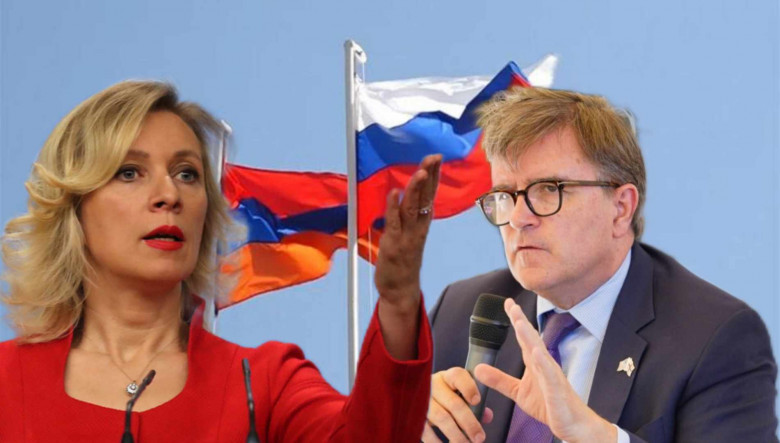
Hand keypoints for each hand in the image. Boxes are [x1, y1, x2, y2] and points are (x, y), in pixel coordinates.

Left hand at [374, 154, 440, 358]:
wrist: (400, 289)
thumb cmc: (403, 259)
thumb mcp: (410, 233)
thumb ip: (410, 215)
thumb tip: (409, 195)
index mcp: (422, 223)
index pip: (430, 194)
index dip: (434, 176)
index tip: (437, 157)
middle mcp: (418, 228)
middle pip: (425, 197)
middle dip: (429, 176)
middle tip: (434, 157)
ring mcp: (407, 236)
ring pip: (412, 208)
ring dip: (416, 190)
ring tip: (420, 172)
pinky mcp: (394, 245)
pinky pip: (394, 223)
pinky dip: (393, 207)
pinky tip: (394, 192)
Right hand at [422, 367, 492, 442]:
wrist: (417, 398)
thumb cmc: (445, 397)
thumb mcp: (458, 394)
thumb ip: (474, 404)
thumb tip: (487, 416)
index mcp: (447, 377)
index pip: (457, 376)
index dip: (468, 387)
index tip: (477, 401)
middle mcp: (433, 386)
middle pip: (454, 403)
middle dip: (469, 423)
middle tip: (479, 438)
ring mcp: (422, 400)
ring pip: (441, 418)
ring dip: (456, 435)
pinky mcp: (414, 415)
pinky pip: (426, 430)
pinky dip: (437, 441)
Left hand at [474, 298, 615, 442]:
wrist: (571, 424)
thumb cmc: (549, 405)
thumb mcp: (517, 392)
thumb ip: (499, 380)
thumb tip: (478, 369)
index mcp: (535, 363)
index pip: (524, 338)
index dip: (516, 320)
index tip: (507, 303)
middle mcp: (544, 365)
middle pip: (532, 339)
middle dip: (522, 322)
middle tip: (512, 305)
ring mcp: (552, 376)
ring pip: (541, 353)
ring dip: (531, 338)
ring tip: (520, 323)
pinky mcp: (557, 391)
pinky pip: (551, 376)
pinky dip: (544, 365)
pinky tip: (537, 354)